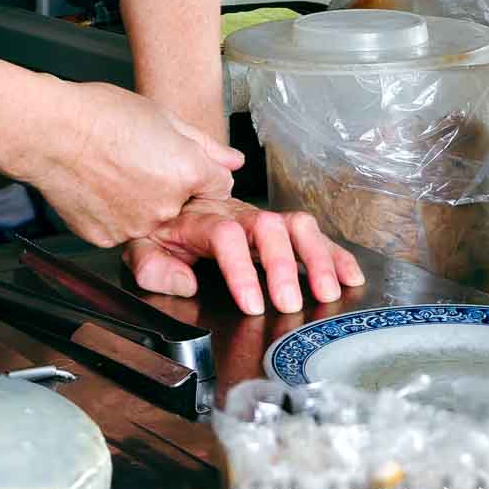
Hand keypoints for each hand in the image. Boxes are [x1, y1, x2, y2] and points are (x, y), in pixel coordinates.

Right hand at [24, 81, 243, 249]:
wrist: (49, 132)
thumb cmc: (98, 114)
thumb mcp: (161, 115)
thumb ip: (204, 143)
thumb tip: (233, 160)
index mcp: (186, 172)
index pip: (219, 185)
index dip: (202, 171)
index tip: (182, 162)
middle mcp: (166, 208)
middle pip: (187, 207)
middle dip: (174, 190)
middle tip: (143, 164)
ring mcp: (136, 228)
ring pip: (155, 222)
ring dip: (146, 205)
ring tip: (117, 173)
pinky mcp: (108, 239)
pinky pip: (123, 231)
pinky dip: (117, 215)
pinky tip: (100, 188)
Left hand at [124, 197, 364, 314]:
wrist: (165, 184)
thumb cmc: (157, 222)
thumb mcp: (139, 242)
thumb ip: (152, 264)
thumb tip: (185, 282)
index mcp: (200, 220)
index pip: (224, 237)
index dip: (241, 269)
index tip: (253, 304)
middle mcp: (235, 214)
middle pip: (267, 227)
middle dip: (283, 265)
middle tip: (290, 303)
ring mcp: (258, 218)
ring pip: (295, 225)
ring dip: (315, 257)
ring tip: (328, 291)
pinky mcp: (276, 227)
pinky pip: (309, 233)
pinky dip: (333, 253)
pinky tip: (349, 275)